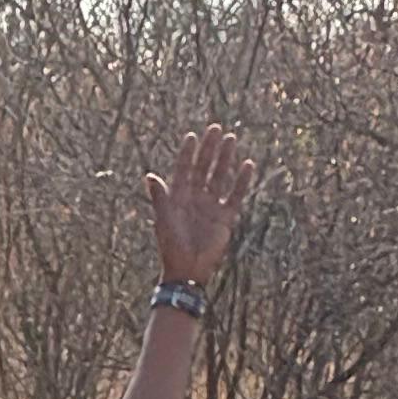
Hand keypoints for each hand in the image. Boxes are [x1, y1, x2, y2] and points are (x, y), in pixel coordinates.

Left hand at [146, 122, 251, 290]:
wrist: (187, 269)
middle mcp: (195, 197)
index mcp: (178, 196)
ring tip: (231, 139)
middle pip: (204, 167)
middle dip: (210, 148)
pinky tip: (247, 165)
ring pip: (220, 176)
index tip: (192, 136)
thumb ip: (159, 197)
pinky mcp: (225, 217)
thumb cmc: (171, 246)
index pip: (184, 168)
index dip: (187, 153)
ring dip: (225, 158)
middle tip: (216, 128)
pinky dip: (241, 181)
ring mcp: (211, 206)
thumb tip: (149, 175)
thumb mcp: (163, 220)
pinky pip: (235, 195)